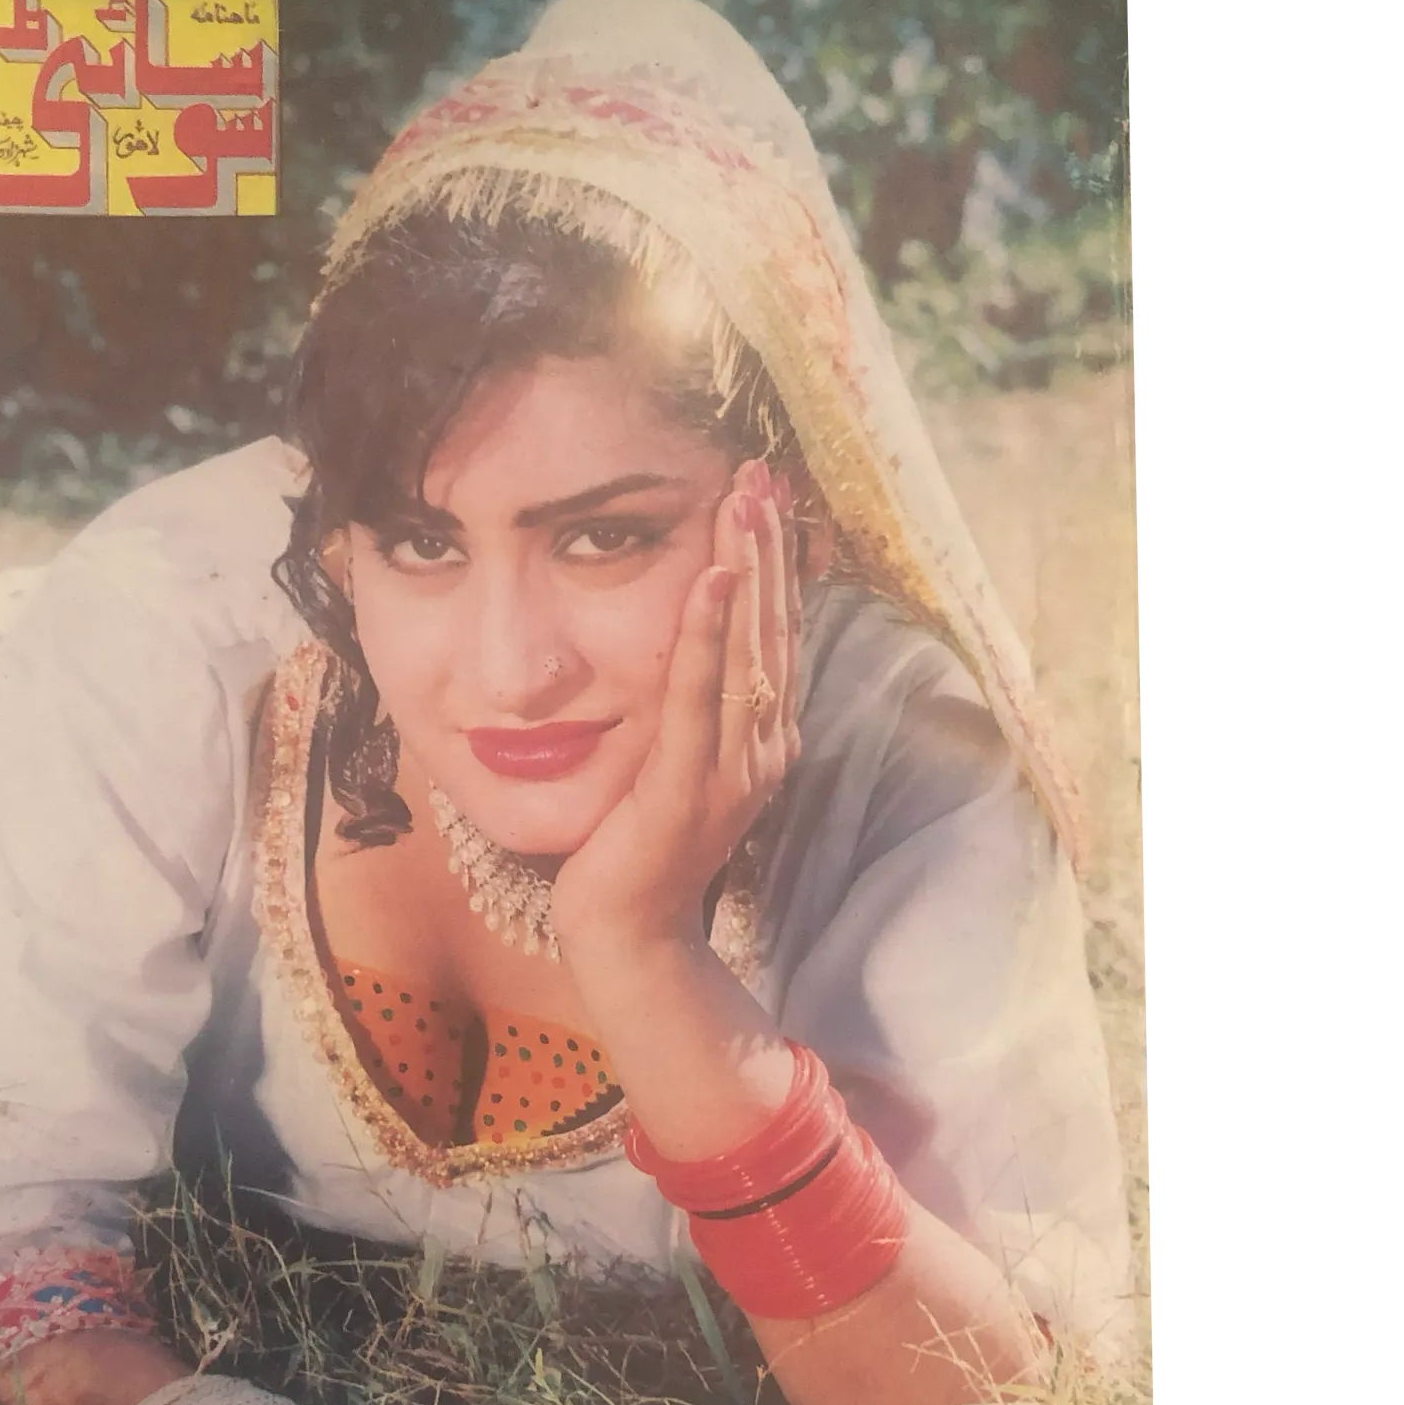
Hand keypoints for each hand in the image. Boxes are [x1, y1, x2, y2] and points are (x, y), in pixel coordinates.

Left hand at [552, 458, 800, 952]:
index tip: (765, 493)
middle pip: (773, 627)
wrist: (628, 932)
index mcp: (761, 737)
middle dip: (767, 546)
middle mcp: (762, 745)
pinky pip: (701, 696)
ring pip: (748, 649)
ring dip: (748, 570)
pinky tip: (714, 580)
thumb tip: (692, 642)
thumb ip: (692, 706)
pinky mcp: (690, 785)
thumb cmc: (639, 845)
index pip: (775, 632)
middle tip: (760, 471)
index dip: (774, 562)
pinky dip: (710, 634)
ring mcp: (733, 767)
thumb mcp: (674, 758)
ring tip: (744, 502)